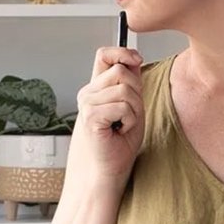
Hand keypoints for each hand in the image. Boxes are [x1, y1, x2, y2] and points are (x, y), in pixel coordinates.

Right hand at [74, 46, 144, 183]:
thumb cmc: (119, 144)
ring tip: (123, 125)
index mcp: (96, 88)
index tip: (137, 59)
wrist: (108, 171)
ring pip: (125, 90)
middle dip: (136, 93)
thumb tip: (134, 58)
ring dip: (134, 111)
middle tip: (129, 115)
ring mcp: (86, 104)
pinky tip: (120, 131)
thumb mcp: (132, 106)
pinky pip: (123, 107)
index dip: (122, 52)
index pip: (104, 55)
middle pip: (121, 72)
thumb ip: (131, 83)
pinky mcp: (91, 116)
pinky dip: (130, 121)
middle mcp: (88, 93)